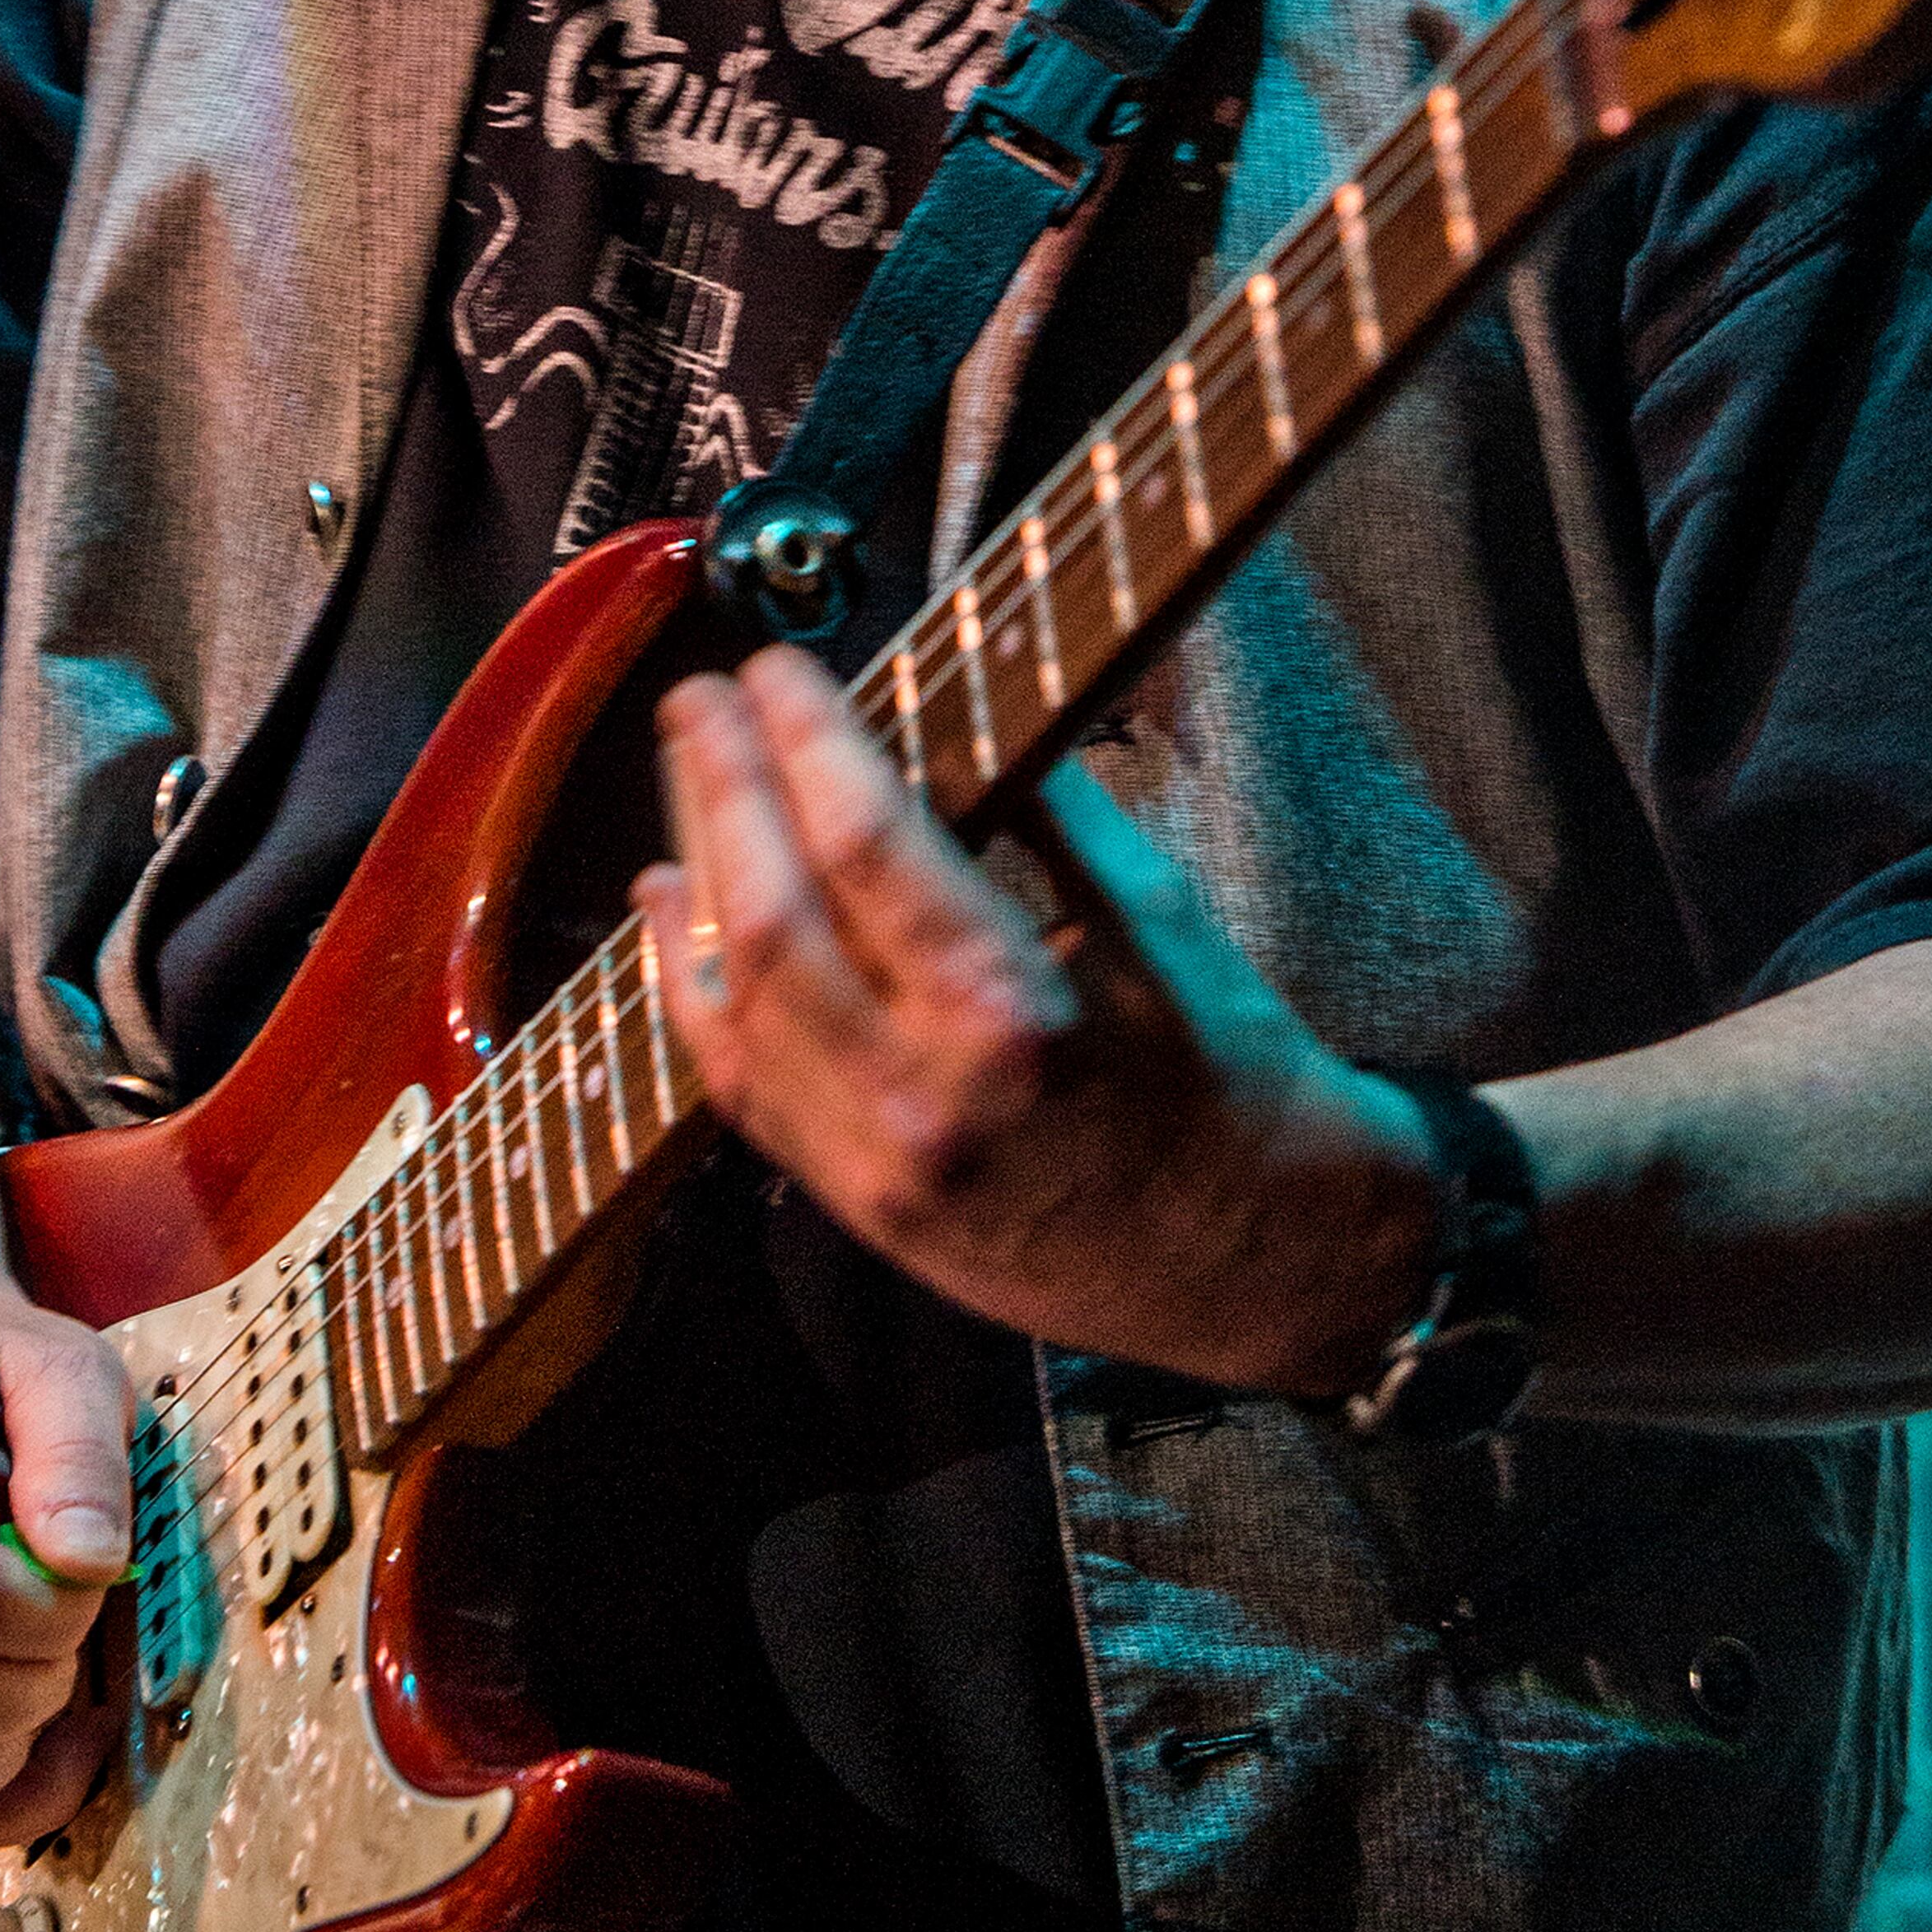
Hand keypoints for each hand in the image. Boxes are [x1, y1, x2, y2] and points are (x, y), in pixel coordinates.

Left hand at [640, 648, 1438, 1389]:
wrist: (1257, 1261)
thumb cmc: (1231, 1078)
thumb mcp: (1161, 918)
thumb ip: (1043, 812)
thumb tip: (947, 707)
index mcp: (1012, 1016)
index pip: (867, 846)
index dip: (806, 741)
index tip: (778, 670)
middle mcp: (923, 1099)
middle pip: (774, 915)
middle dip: (723, 789)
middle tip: (701, 698)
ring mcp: (875, 1167)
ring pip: (734, 1000)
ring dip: (694, 871)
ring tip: (686, 775)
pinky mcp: (856, 1208)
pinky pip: (738, 1084)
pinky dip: (692, 985)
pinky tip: (674, 907)